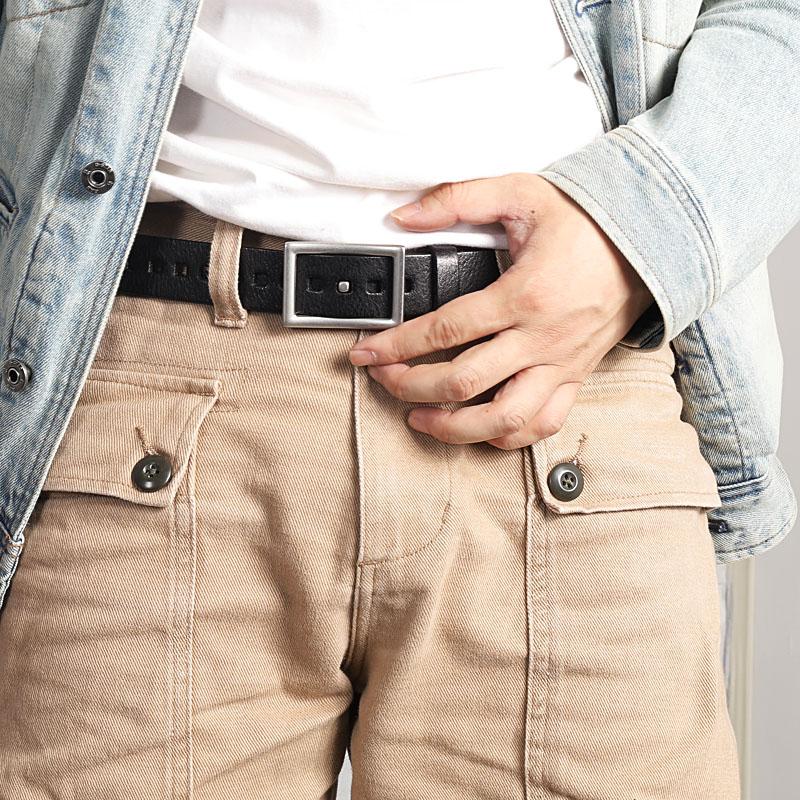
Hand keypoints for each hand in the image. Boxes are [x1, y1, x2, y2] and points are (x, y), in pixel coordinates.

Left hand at [347, 173, 654, 448]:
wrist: (649, 241)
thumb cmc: (587, 221)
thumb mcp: (520, 192)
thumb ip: (457, 199)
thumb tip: (404, 215)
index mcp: (522, 294)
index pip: (444, 331)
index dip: (396, 346)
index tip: (366, 354)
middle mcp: (540, 338)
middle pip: (463, 382)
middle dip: (411, 387)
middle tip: (383, 380)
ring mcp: (559, 364)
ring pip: (503, 418)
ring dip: (454, 427)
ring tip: (421, 418)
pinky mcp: (574, 378)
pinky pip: (542, 424)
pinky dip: (507, 436)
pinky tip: (478, 430)